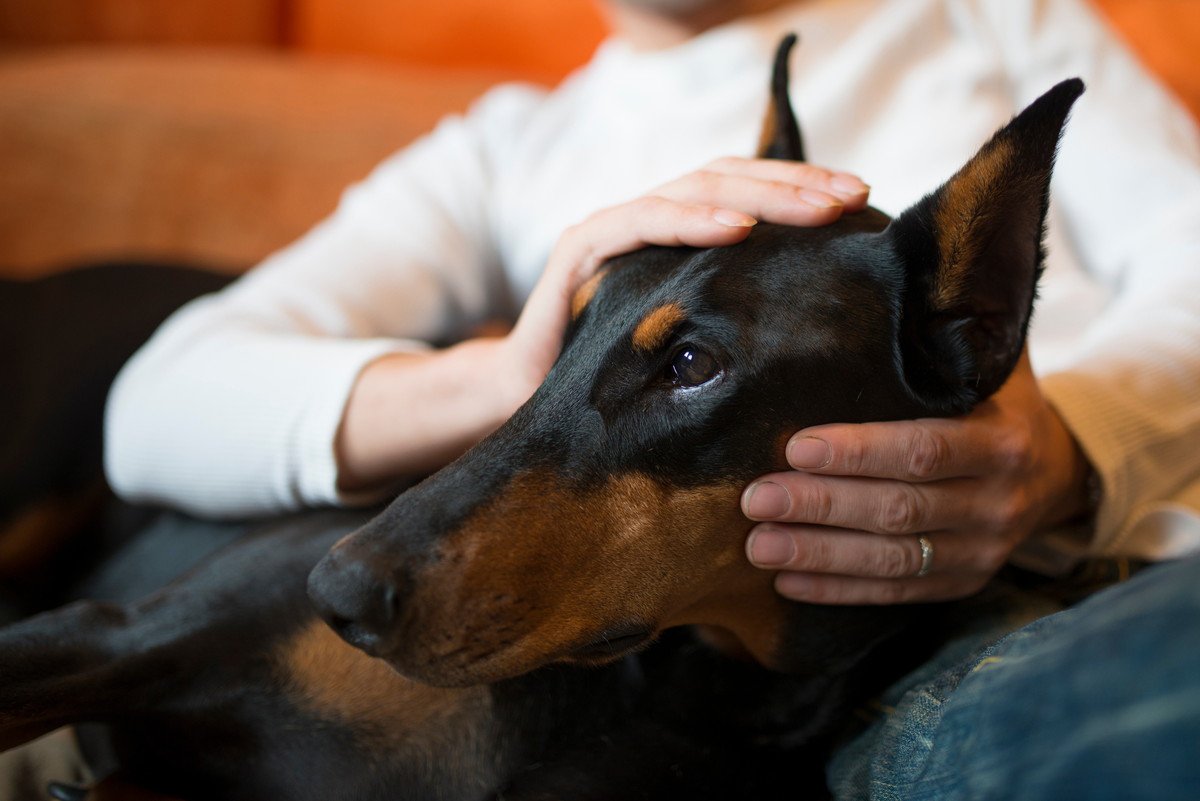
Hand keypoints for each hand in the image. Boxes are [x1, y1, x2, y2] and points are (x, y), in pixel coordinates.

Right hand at [500, 157, 870, 402]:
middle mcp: (646, 218)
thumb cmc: (614, 376)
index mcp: (676, 234)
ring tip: (813, 209)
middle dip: (795, 185)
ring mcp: (611, 227)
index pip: (746, 190)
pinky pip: (638, 220)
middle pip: (729, 178)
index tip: (862, 200)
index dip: (802, 186)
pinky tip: (734, 229)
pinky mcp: (578, 249)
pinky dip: (688, 219)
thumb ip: (734, 310)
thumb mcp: (692, 340)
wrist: (527, 399)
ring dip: (758, 195)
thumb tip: (820, 311)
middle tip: (852, 197)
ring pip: (693, 188)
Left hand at [741, 351, 1091, 603]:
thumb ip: (943, 327)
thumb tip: (876, 267)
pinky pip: (895, 594)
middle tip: (756, 498)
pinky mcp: (961, 584)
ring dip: (820, 554)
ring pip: (892, 560)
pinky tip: (786, 583)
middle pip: (898, 509)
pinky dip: (839, 590)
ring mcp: (982, 552)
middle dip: (822, 505)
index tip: (796, 445)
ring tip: (759, 545)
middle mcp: (997, 503)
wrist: (1058, 467)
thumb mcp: (989, 359)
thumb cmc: (996, 398)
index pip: (923, 448)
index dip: (859, 451)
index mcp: (1003, 441)